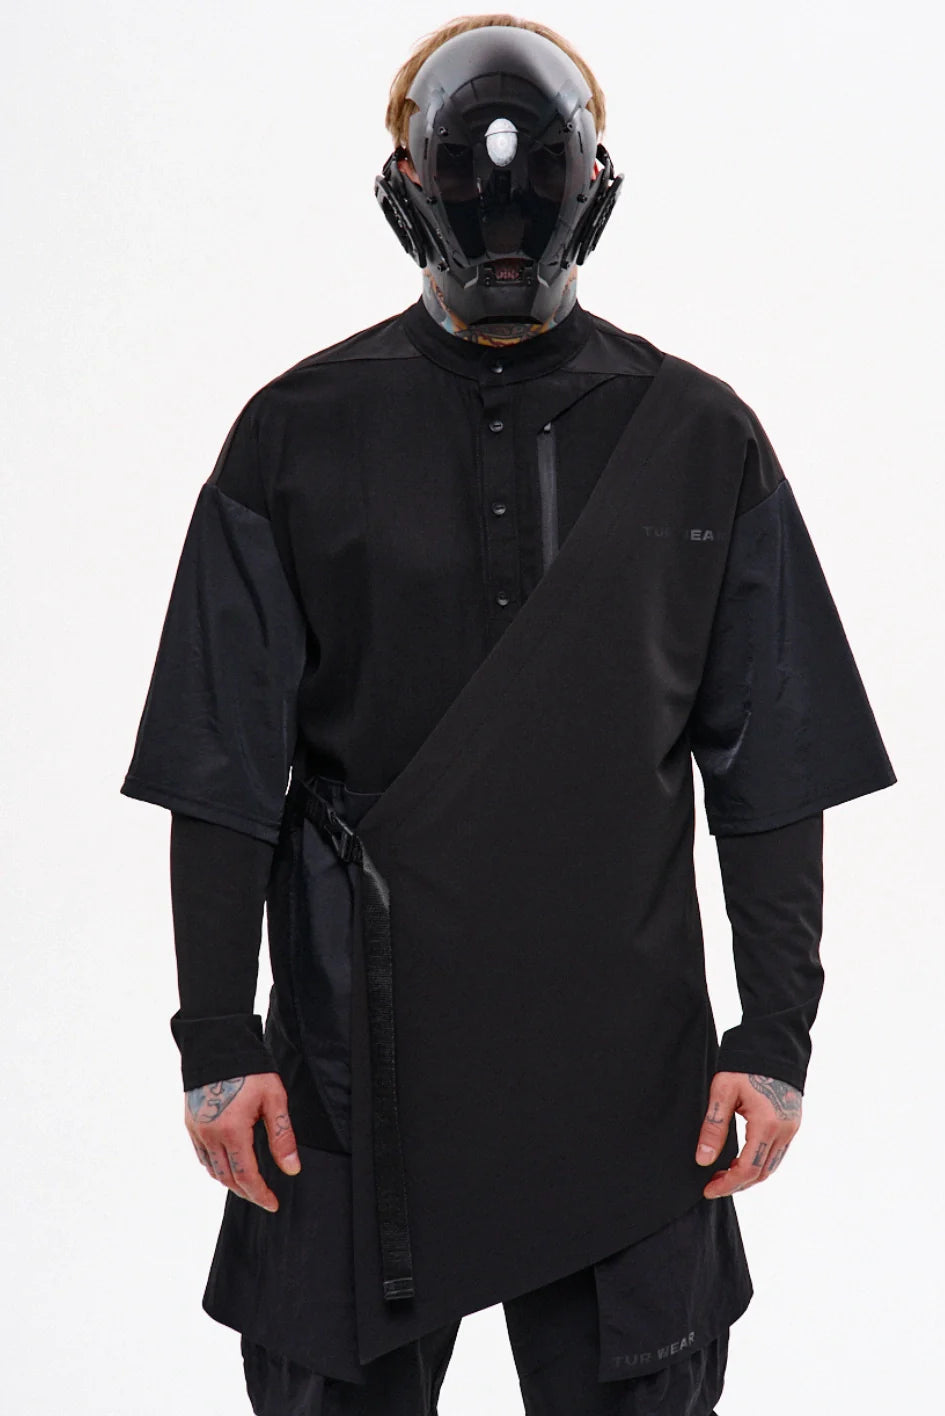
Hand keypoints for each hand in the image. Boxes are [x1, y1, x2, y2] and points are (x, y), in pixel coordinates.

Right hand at [184, 1072, 300, 1211]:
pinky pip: (202, 1157)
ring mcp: (197, 1131)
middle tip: (264, 1197)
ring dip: (231, 1182)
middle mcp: (210, 1136)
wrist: (218, 1046)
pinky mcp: (191, 1124)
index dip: (260, 1194)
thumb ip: (282, 1137)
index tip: (273, 1204)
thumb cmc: (250, 1069)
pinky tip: (229, 1166)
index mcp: (232, 1131)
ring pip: (213, 1170)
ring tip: (249, 1185)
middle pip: (228, 1178)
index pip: (246, 1176)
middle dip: (247, 1192)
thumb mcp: (274, 1099)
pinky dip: (216, 1168)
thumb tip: (291, 1168)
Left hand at [694, 1072, 801, 1198]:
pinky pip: (776, 1154)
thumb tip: (703, 1160)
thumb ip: (714, 1127)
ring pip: (770, 1166)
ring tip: (723, 1174)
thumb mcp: (723, 1091)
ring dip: (748, 1176)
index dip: (727, 1185)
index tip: (708, 1190)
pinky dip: (759, 1163)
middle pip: (761, 1173)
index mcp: (767, 1125)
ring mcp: (791, 1129)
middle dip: (736, 1184)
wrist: (772, 1045)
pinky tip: (740, 1160)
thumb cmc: (744, 1065)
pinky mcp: (792, 1124)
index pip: (748, 1170)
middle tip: (712, 1184)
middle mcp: (784, 1131)